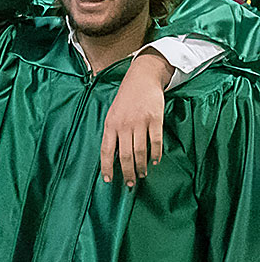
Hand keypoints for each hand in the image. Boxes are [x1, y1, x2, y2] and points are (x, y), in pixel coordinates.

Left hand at [99, 50, 172, 187]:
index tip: (109, 180)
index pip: (106, 151)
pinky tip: (155, 161)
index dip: (107, 167)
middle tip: (131, 183)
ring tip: (143, 174)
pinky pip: (155, 141)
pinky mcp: (154, 119)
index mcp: (110, 125)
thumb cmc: (125, 100)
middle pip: (124, 155)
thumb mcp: (112, 115)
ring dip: (141, 166)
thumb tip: (113, 157)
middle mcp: (123, 125)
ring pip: (140, 151)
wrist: (141, 79)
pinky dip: (156, 154)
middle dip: (127, 172)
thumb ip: (112, 133)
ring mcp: (139, 122)